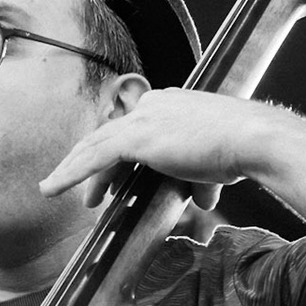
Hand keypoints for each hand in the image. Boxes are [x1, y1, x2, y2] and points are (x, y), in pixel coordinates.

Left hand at [40, 88, 284, 210]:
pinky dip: (70, 174)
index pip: (131, 130)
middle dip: (88, 164)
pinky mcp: (136, 138)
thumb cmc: (244, 150)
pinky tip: (52, 188)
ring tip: (52, 188)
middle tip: (81, 189)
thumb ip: (202, 181)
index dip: (115, 155)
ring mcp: (142, 119)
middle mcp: (153, 105)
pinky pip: (93, 158)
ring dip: (71, 169)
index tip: (111, 179)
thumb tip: (202, 200)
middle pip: (107, 136)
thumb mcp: (216, 167)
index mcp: (170, 105)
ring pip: (94, 146)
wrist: (254, 140)